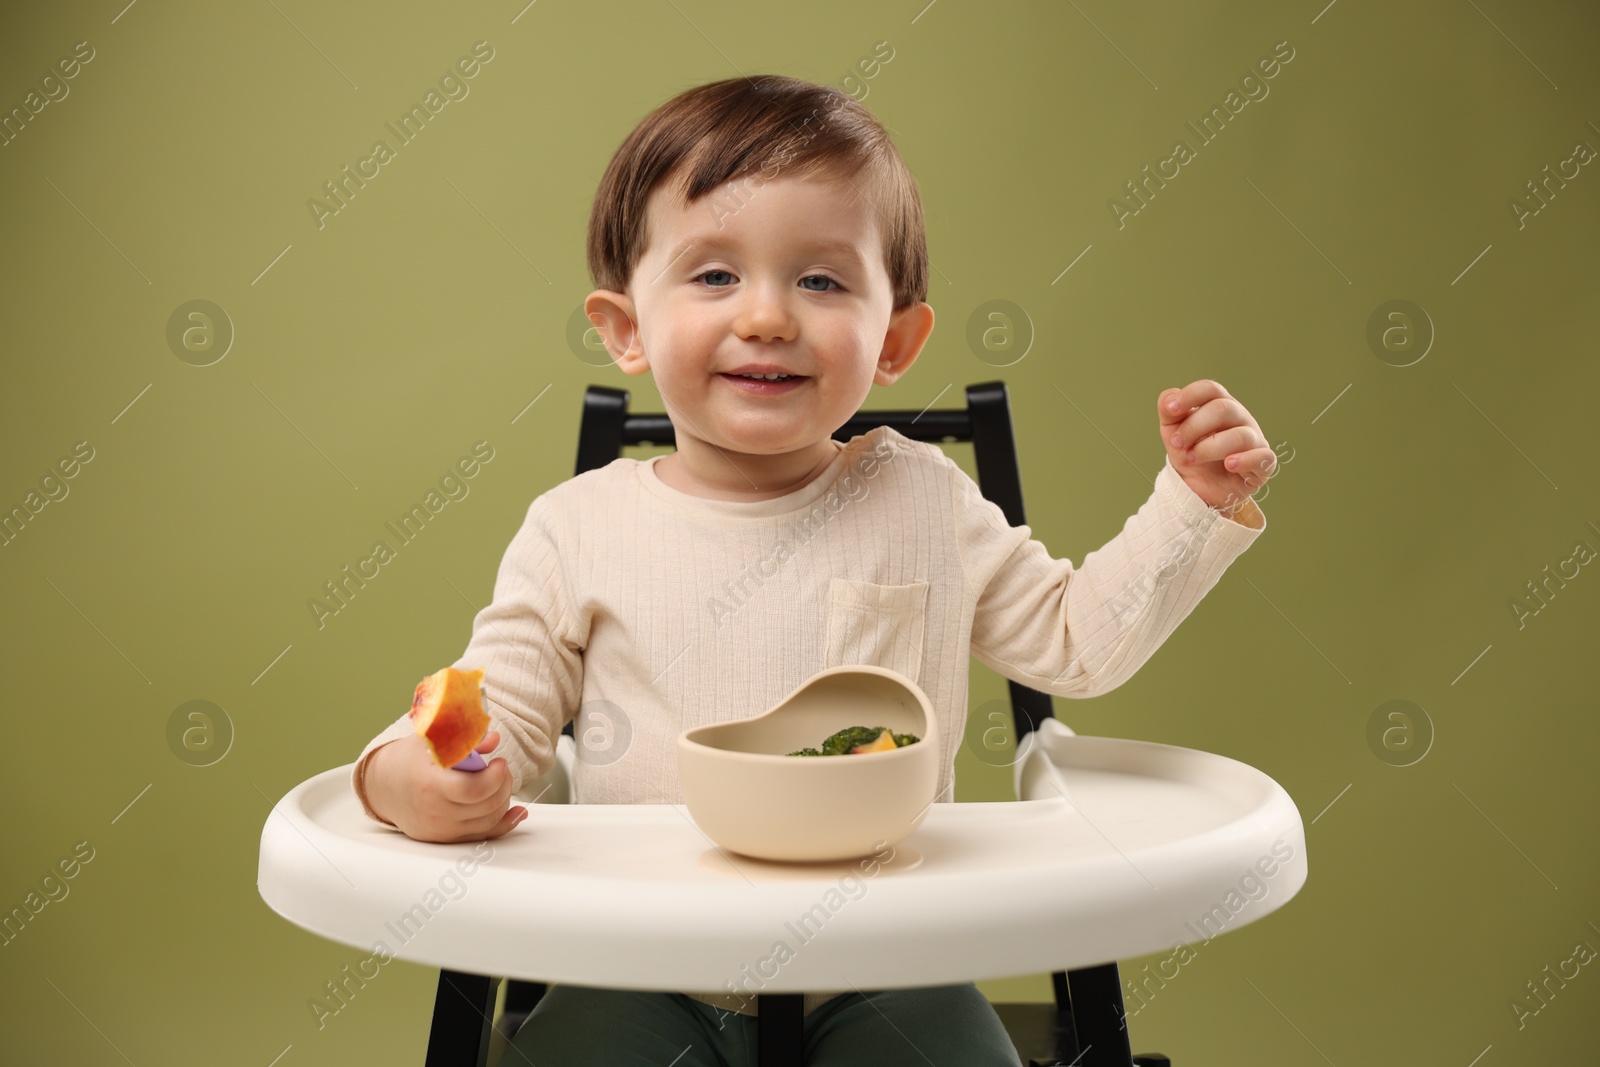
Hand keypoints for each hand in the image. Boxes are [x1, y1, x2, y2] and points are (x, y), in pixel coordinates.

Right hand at [364, 730, 526, 842]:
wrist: (384, 785)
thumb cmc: (410, 759)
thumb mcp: (432, 739)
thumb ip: (464, 738)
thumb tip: (492, 740)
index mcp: (429, 784)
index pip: (472, 790)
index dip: (495, 777)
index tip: (499, 762)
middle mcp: (434, 812)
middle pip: (485, 806)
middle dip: (504, 785)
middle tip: (502, 770)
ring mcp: (440, 829)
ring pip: (488, 822)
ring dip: (504, 800)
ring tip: (500, 783)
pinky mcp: (445, 838)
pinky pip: (482, 836)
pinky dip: (503, 823)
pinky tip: (516, 812)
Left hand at [1158, 380, 1274, 514]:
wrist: (1198, 488)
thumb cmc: (1190, 453)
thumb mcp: (1172, 433)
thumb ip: (1168, 412)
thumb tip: (1169, 399)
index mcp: (1219, 404)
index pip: (1210, 389)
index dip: (1190, 396)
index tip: (1171, 410)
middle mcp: (1241, 418)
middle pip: (1223, 409)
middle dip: (1193, 427)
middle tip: (1177, 444)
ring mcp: (1254, 439)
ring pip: (1239, 435)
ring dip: (1209, 448)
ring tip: (1192, 459)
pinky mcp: (1263, 464)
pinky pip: (1263, 457)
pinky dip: (1245, 460)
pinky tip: (1229, 465)